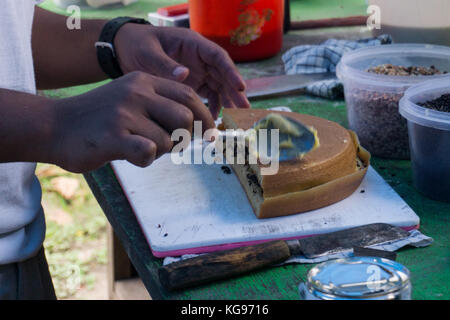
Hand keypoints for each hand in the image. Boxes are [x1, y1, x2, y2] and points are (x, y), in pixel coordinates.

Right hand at [50, 71, 214, 172]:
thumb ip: (161, 107)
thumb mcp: (130, 100)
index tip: (211, 134)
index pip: (189, 96)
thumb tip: (200, 127)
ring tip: (139, 148)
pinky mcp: (114, 136)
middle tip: (175, 147)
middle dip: (187, 137)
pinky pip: (149, 152)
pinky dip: (145, 159)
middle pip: (186, 117)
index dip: (205, 117)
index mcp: (144, 81)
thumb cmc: (99, 119)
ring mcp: (125, 113)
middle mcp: (137, 92)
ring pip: (169, 140)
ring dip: (161, 151)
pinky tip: (131, 155)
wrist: (53, 126)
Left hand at [114, 25, 249, 118]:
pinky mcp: (192, 83)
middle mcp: (199, 58)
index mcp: (192, 44)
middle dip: (235, 91)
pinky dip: (212, 107)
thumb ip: (165, 65)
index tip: (240, 87)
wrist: (125, 50)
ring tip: (236, 118)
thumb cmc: (137, 45)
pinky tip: (213, 119)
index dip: (230, 72)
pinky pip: (208, 95)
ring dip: (228, 102)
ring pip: (219, 86)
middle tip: (245, 109)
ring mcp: (197, 71)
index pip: (217, 57)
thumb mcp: (148, 53)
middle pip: (223, 74)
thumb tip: (184, 75)